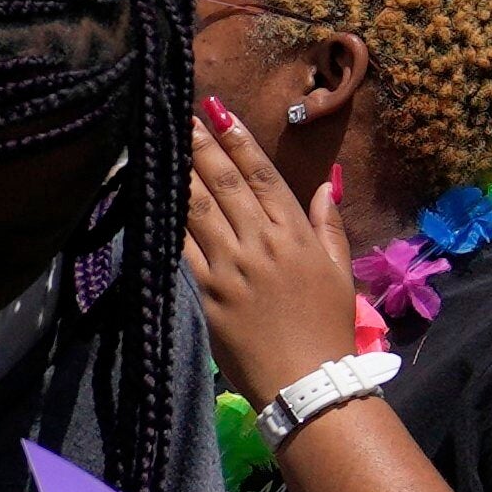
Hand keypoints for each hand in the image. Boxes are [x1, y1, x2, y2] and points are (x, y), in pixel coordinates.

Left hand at [187, 102, 365, 401]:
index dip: (239, 141)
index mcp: (296, 233)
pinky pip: (182, 251)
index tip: (218, 112)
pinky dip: (166, 223)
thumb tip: (326, 184)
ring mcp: (232, 268)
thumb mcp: (340, 269)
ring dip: (178, 176)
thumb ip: (328, 224)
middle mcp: (263, 242)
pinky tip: (151, 200)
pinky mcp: (208, 295)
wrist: (306, 379)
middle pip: (225, 185)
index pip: (263, 176)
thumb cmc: (325, 326)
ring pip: (200, 211)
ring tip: (158, 146)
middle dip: (200, 146)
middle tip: (178, 114)